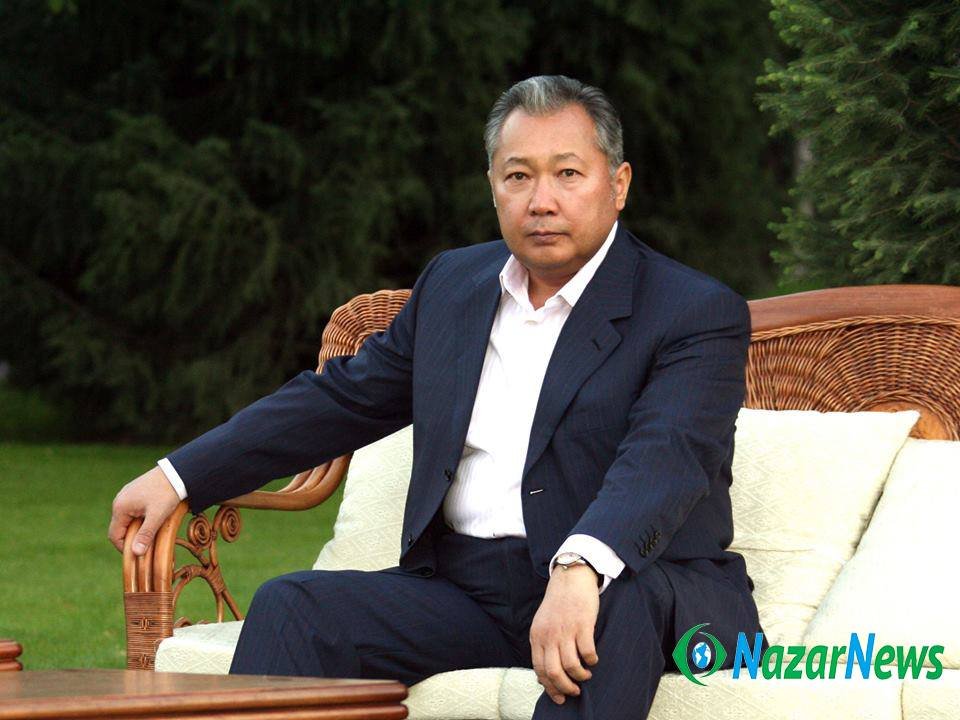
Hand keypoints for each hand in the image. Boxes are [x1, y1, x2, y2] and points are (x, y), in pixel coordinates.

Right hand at [108, 465, 180, 554]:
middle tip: (149, 544)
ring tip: (154, 531)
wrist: (176, 472)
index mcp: (120, 507)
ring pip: (128, 520)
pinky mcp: (135, 492)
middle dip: (133, 538)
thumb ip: (145, 534)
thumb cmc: (166, 493)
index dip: (125, 548)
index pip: (114, 536)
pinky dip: (142, 519)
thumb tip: (135, 553)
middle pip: (121, 528)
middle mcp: (119, 501)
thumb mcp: (157, 516)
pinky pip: (134, 511)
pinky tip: (155, 519)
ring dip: (139, 528)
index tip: (139, 554)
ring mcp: (126, 496)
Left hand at [529, 564, 599, 703]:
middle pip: (554, 672)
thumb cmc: (558, 604)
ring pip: (571, 665)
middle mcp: (549, 635)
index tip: (559, 697)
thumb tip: (542, 676)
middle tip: (575, 692)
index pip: (539, 669)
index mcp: (536, 636)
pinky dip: (591, 661)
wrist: (570, 578)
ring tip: (585, 675)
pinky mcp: (583, 625)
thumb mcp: (542, 624)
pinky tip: (593, 660)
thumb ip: (542, 646)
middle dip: (565, 688)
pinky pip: (587, 652)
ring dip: (580, 676)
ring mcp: (565, 630)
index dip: (549, 687)